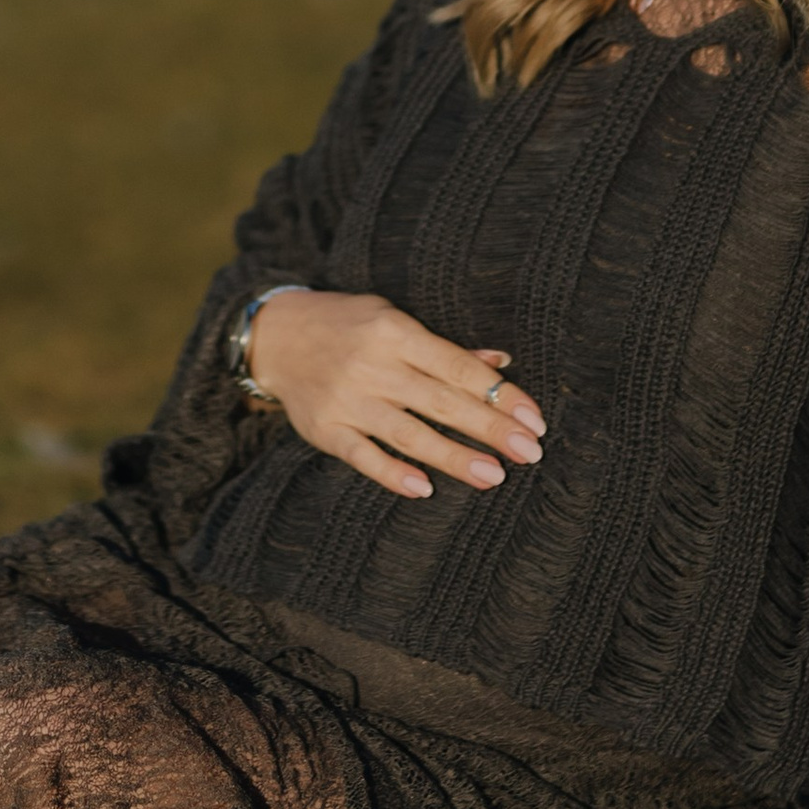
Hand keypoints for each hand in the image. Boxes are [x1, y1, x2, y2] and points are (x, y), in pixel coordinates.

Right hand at [243, 290, 544, 500]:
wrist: (275, 336)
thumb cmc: (347, 325)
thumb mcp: (393, 320)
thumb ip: (443, 348)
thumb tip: (500, 361)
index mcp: (395, 331)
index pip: (458, 366)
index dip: (499, 393)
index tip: (533, 419)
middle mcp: (373, 365)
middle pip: (441, 401)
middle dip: (489, 429)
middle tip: (529, 452)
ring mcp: (347, 399)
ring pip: (409, 434)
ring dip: (454, 457)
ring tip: (494, 476)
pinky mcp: (325, 429)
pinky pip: (363, 456)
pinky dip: (392, 473)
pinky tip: (424, 488)